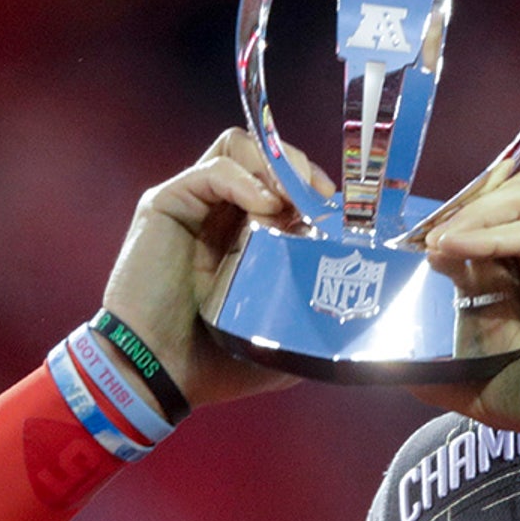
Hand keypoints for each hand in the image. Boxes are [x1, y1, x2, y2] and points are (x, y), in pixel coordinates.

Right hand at [100, 129, 332, 410]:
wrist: (158, 373)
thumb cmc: (214, 362)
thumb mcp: (280, 336)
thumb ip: (309, 308)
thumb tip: (361, 300)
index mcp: (244, 234)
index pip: (282, 182)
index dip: (311, 185)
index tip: (337, 209)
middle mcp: (218, 212)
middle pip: (263, 155)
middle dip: (298, 167)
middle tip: (321, 198)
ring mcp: (192, 204)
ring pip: (238, 147)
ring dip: (274, 165)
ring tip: (291, 201)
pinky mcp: (166, 203)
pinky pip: (212, 169)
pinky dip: (245, 180)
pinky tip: (265, 209)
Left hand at [413, 168, 519, 439]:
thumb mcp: (482, 388)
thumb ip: (444, 376)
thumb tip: (399, 370)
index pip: (494, 224)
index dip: (456, 226)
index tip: (418, 245)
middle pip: (509, 195)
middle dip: (464, 207)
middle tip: (426, 235)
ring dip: (473, 213)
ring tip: (437, 240)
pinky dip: (489, 233)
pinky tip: (453, 247)